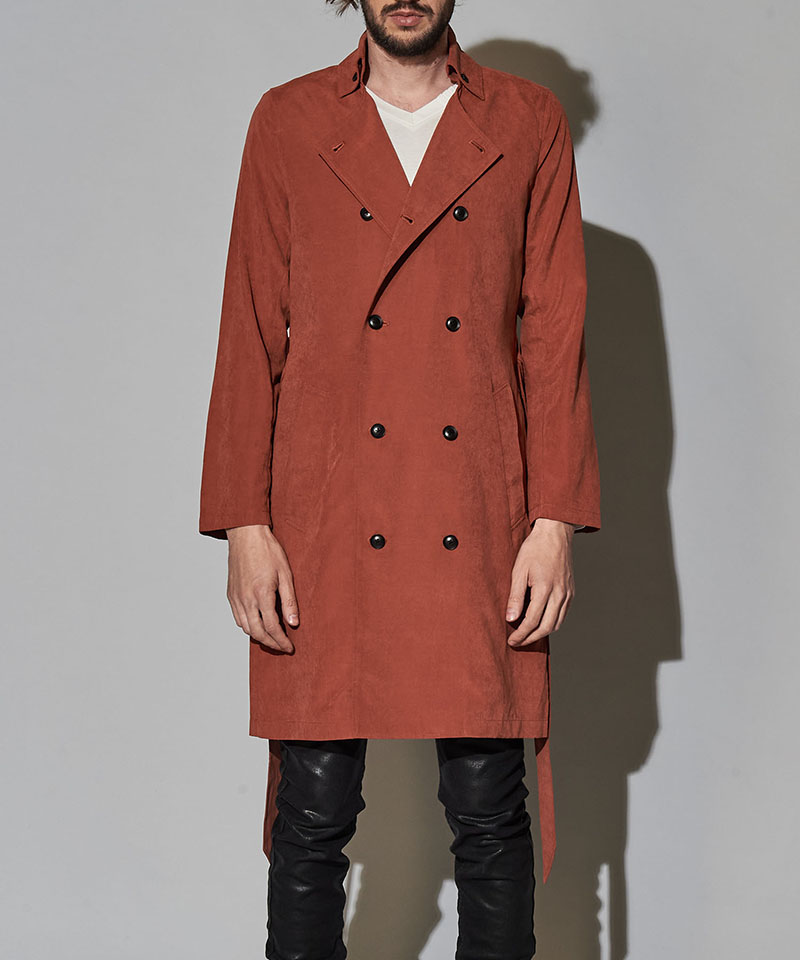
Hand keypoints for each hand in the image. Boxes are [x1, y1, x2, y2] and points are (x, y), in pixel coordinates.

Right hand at [225, 524, 297, 652]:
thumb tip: (293, 623)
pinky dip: (247, 627)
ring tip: (272, 639)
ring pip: (245, 628)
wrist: (245, 535)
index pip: (272, 627)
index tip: (290, 647)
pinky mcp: (230, 594)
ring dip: (259, 637)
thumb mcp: (285, 573)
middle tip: (282, 647)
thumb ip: (289, 600)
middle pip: (257, 632)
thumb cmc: (267, 550)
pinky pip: (237, 618)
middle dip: (271, 644)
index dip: (281, 641)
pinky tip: (257, 625)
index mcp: (262, 594)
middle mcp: (246, 599)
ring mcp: (236, 597)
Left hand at [505, 518, 574, 646]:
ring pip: (556, 624)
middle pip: (546, 627)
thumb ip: (515, 596)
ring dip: (542, 633)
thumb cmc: (534, 549)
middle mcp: (560, 594)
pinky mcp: (571, 592)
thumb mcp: (518, 570)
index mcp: (545, 588)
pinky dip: (552, 623)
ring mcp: (568, 594)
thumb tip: (510, 618)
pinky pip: (563, 615)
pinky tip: (540, 623)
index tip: (511, 640)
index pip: (532, 621)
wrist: (555, 534)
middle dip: (531, 638)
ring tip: (527, 635)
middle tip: (517, 642)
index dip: (521, 634)